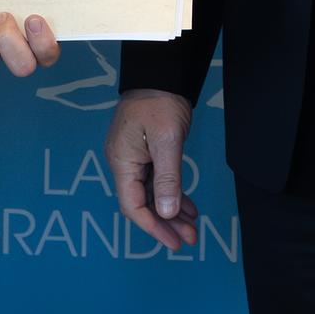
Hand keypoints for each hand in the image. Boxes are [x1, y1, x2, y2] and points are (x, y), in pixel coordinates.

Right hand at [107, 89, 197, 250]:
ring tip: (193, 225)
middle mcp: (123, 162)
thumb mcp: (167, 141)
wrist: (160, 71)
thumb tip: (165, 213)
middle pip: (142, 202)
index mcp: (121, 161)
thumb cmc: (160, 102)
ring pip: (151, 193)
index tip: (174, 242)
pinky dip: (171, 193)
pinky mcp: (143, 151)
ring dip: (170, 210)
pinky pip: (155, 180)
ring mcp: (132, 156)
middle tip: (191, 238)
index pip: (133, 206)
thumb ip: (166, 179)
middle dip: (166, 222)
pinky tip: (187, 205)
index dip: (153, 227)